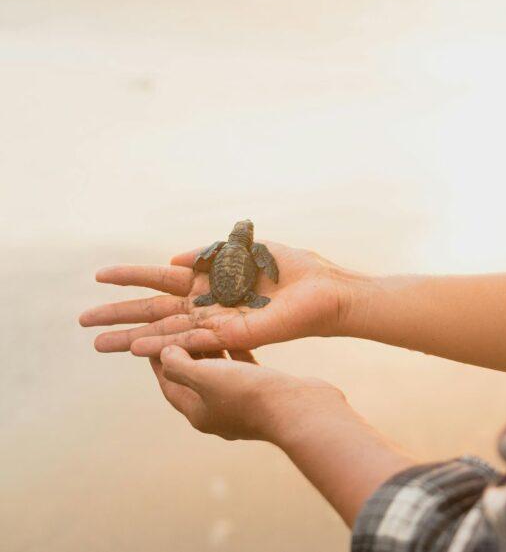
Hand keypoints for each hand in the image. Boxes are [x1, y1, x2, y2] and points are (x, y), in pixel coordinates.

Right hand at [80, 242, 375, 355]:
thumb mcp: (246, 253)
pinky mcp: (233, 337)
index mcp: (210, 283)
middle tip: (81, 321)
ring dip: (130, 338)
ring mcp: (217, 324)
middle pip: (154, 311)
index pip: (160, 280)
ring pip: (166, 332)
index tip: (99, 276)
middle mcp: (208, 306)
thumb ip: (210, 255)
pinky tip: (137, 348)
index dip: (130, 277)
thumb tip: (175, 260)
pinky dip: (164, 345)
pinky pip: (192, 341)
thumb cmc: (295, 271)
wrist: (327, 292)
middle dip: (118, 315)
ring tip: (96, 344)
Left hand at [150, 345, 347, 441]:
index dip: (158, 360)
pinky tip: (239, 337)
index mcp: (199, 413)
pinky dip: (238, 354)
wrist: (301, 410)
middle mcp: (219, 412)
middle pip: (194, 378)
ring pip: (221, 373)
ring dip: (212, 353)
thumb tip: (164, 352)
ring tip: (206, 328)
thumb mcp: (206, 377)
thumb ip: (179, 364)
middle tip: (180, 327)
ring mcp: (244, 404)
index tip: (152, 337)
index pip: (170, 384)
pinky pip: (245, 370)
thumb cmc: (251, 395)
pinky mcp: (266, 393)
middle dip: (185, 354)